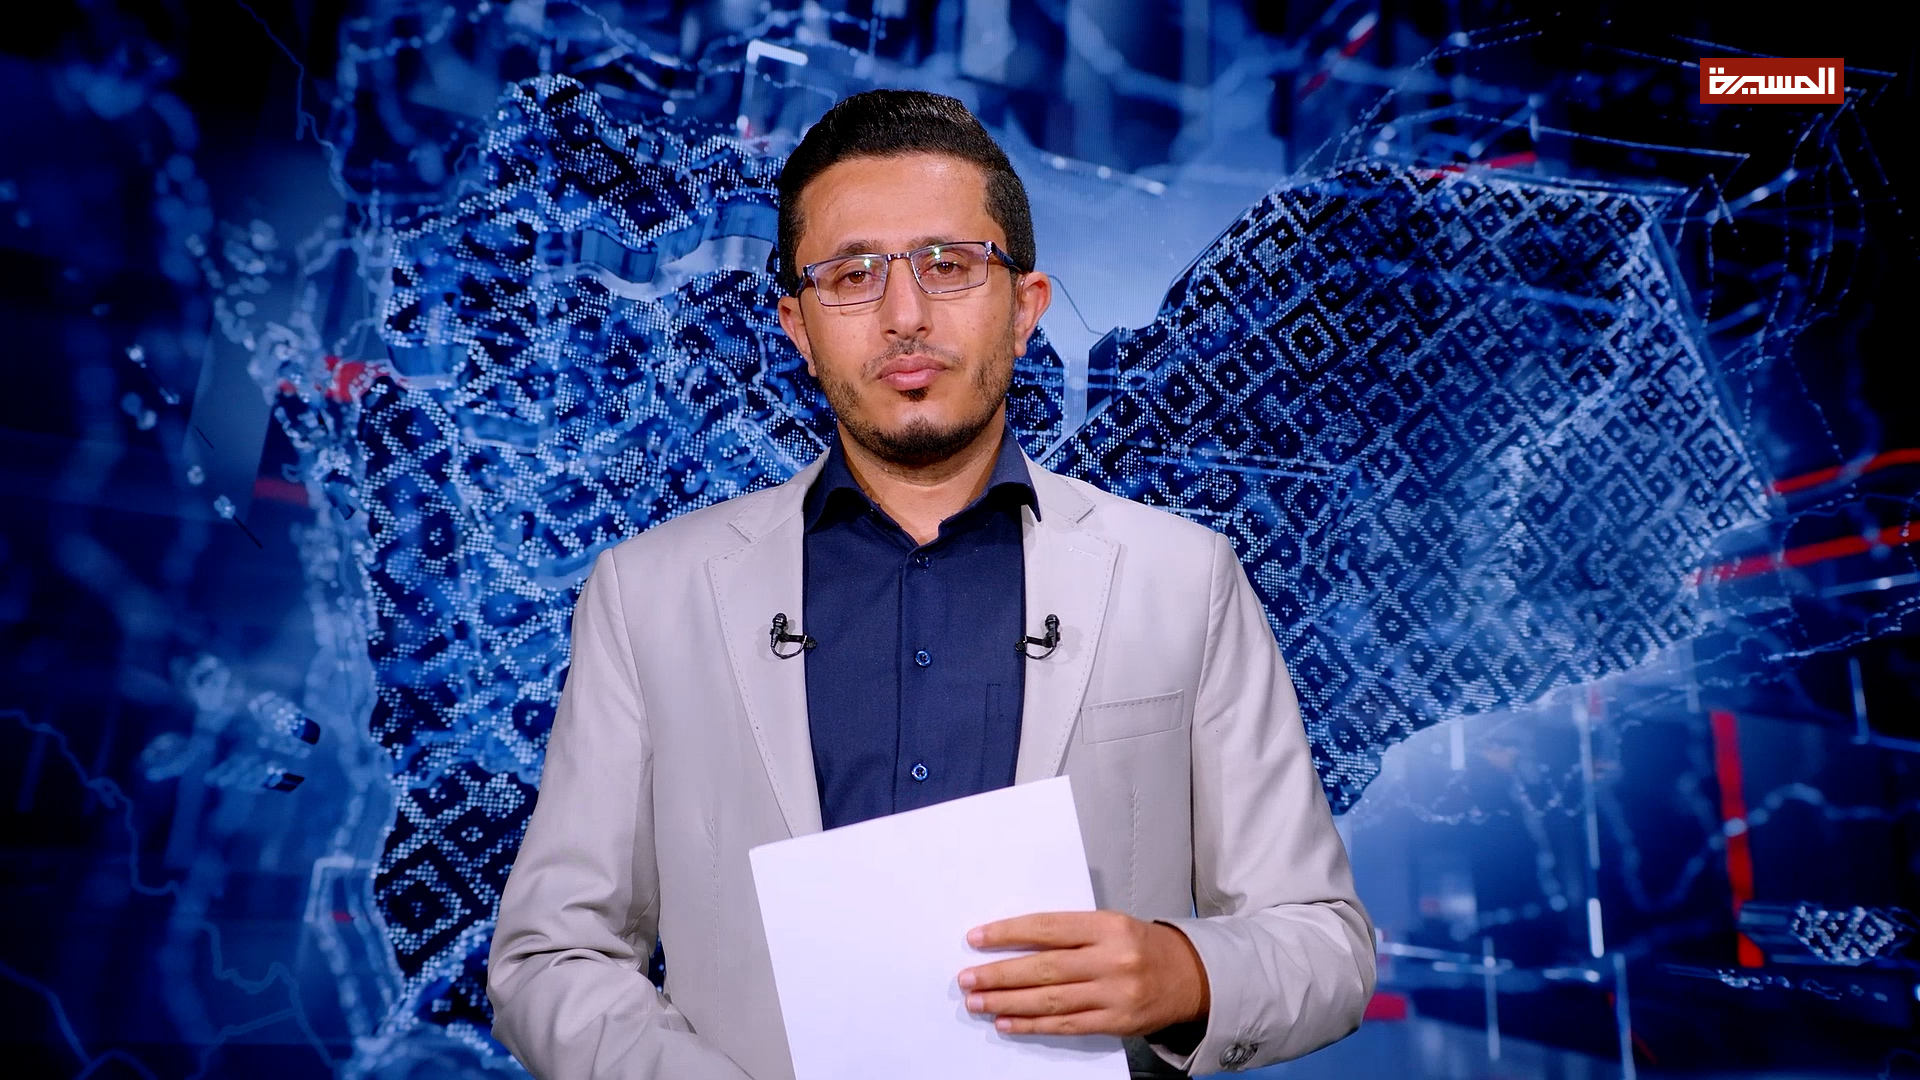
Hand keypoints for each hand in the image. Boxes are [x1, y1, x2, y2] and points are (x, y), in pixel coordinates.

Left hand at [956, 911, 1209, 1036]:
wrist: (1190, 977)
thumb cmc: (1140, 946)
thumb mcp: (1110, 925)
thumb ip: (1069, 933)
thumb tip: (1013, 943)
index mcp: (1107, 926)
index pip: (1047, 928)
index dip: (1008, 934)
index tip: (977, 938)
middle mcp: (1111, 960)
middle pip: (1044, 968)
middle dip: (999, 975)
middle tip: (967, 979)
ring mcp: (1114, 994)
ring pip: (1050, 1000)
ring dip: (1008, 1003)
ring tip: (978, 1003)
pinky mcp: (1116, 1022)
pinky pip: (1065, 1025)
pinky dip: (1032, 1025)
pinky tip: (1007, 1023)